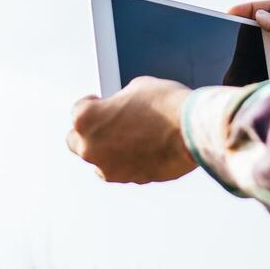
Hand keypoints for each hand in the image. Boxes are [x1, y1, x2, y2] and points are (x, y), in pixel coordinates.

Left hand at [67, 76, 196, 183]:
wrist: (193, 130)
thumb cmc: (165, 104)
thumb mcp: (137, 88)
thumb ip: (120, 100)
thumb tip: (123, 108)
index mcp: (85, 119)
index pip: (78, 109)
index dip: (92, 103)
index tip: (99, 102)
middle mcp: (90, 147)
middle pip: (76, 142)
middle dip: (89, 133)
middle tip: (106, 124)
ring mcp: (109, 168)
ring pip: (98, 161)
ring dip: (108, 150)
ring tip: (128, 138)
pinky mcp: (130, 180)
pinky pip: (122, 170)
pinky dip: (128, 162)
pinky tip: (144, 149)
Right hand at [228, 0, 269, 75]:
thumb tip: (260, 15)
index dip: (252, 8)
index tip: (231, 13)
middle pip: (265, 33)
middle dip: (247, 33)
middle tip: (228, 37)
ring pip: (265, 56)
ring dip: (251, 57)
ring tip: (233, 57)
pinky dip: (259, 76)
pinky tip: (247, 76)